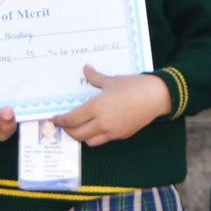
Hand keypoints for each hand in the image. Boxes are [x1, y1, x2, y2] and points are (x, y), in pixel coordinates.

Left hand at [55, 66, 171, 145]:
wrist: (157, 97)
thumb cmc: (134, 86)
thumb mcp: (111, 80)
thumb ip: (95, 77)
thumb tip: (85, 69)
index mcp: (97, 107)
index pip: (71, 120)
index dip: (60, 120)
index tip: (54, 118)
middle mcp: (103, 123)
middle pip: (77, 134)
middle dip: (67, 130)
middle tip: (63, 123)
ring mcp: (113, 132)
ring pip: (89, 141)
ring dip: (81, 135)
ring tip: (78, 126)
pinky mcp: (121, 136)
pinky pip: (102, 140)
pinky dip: (95, 136)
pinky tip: (95, 126)